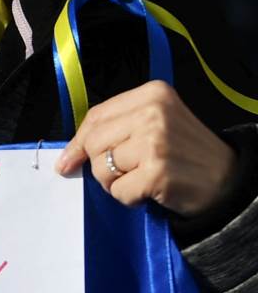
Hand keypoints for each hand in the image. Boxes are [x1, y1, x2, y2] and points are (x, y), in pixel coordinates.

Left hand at [56, 81, 238, 217]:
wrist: (226, 178)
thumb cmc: (183, 152)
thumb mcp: (153, 125)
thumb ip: (113, 130)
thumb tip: (66, 158)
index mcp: (152, 94)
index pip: (96, 117)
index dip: (78, 142)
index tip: (68, 161)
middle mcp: (154, 112)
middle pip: (94, 143)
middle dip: (100, 164)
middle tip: (127, 170)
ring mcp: (155, 141)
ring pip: (101, 168)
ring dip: (115, 182)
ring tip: (142, 178)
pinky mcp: (156, 172)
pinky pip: (118, 191)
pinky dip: (128, 198)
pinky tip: (150, 190)